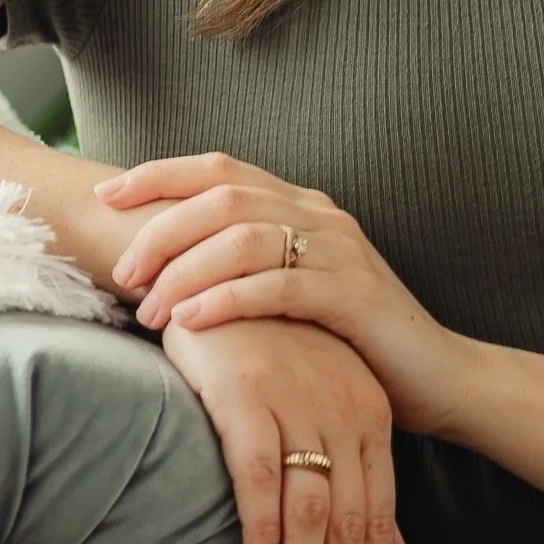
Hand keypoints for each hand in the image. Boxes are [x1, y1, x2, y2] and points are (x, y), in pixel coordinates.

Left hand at [99, 152, 468, 434]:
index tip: (106, 196)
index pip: (220, 167)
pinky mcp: (353, 293)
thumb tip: (161, 271)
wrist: (437, 376)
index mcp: (301, 204)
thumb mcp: (293, 293)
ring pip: (245, 235)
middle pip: (223, 195)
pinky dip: (228, 298)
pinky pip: (279, 285)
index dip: (158, 174)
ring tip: (149, 309)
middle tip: (122, 273)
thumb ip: (246, 269)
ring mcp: (340, 249)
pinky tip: (191, 320)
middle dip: (161, 229)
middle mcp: (319, 213)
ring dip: (186, 269)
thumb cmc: (351, 342)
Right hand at [157, 309, 406, 543]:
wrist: (216, 271)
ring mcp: (296, 399)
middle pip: (352, 521)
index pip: (381, 514)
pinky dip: (262, 529)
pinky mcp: (245, 392)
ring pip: (311, 508)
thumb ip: (361, 474)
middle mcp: (342, 408)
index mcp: (368, 413)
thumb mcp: (328, 403)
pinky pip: (258, 474)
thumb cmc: (270, 346)